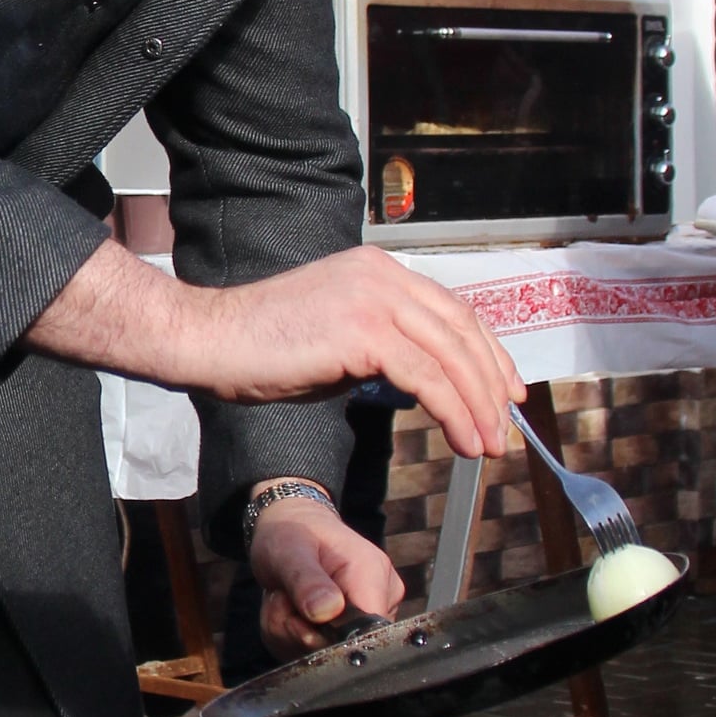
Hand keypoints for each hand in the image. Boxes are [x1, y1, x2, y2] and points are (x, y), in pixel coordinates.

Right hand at [27, 240, 520, 455]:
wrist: (208, 339)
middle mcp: (383, 275)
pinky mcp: (364, 331)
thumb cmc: (257, 347)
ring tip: (489, 446)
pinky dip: (453, 412)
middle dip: (491, 384)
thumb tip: (420, 380)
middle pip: (462, 330)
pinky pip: (428, 377)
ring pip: (451, 357)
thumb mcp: (334, 341)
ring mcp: (374, 299)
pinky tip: (462, 439)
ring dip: (478, 407)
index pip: (452, 311)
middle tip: (507, 427)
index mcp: (377, 270)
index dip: (487, 353)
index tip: (505, 391)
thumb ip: (380, 349)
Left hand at [249, 497, 399, 652]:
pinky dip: (293, 637)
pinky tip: (289, 613)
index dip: (327, 638)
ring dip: (291, 634)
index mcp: (372, 574)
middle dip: (300, 632)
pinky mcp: (351, 631)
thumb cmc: (292, 534)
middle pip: (342, 646)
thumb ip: (307, 581)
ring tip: (285, 601)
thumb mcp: (290, 551)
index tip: (297, 618)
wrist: (290, 529)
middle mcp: (382, 598)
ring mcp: (368, 618)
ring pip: (325, 653)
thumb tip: (327, 612)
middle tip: (281, 601)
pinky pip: (317, 653)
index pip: (366, 630)